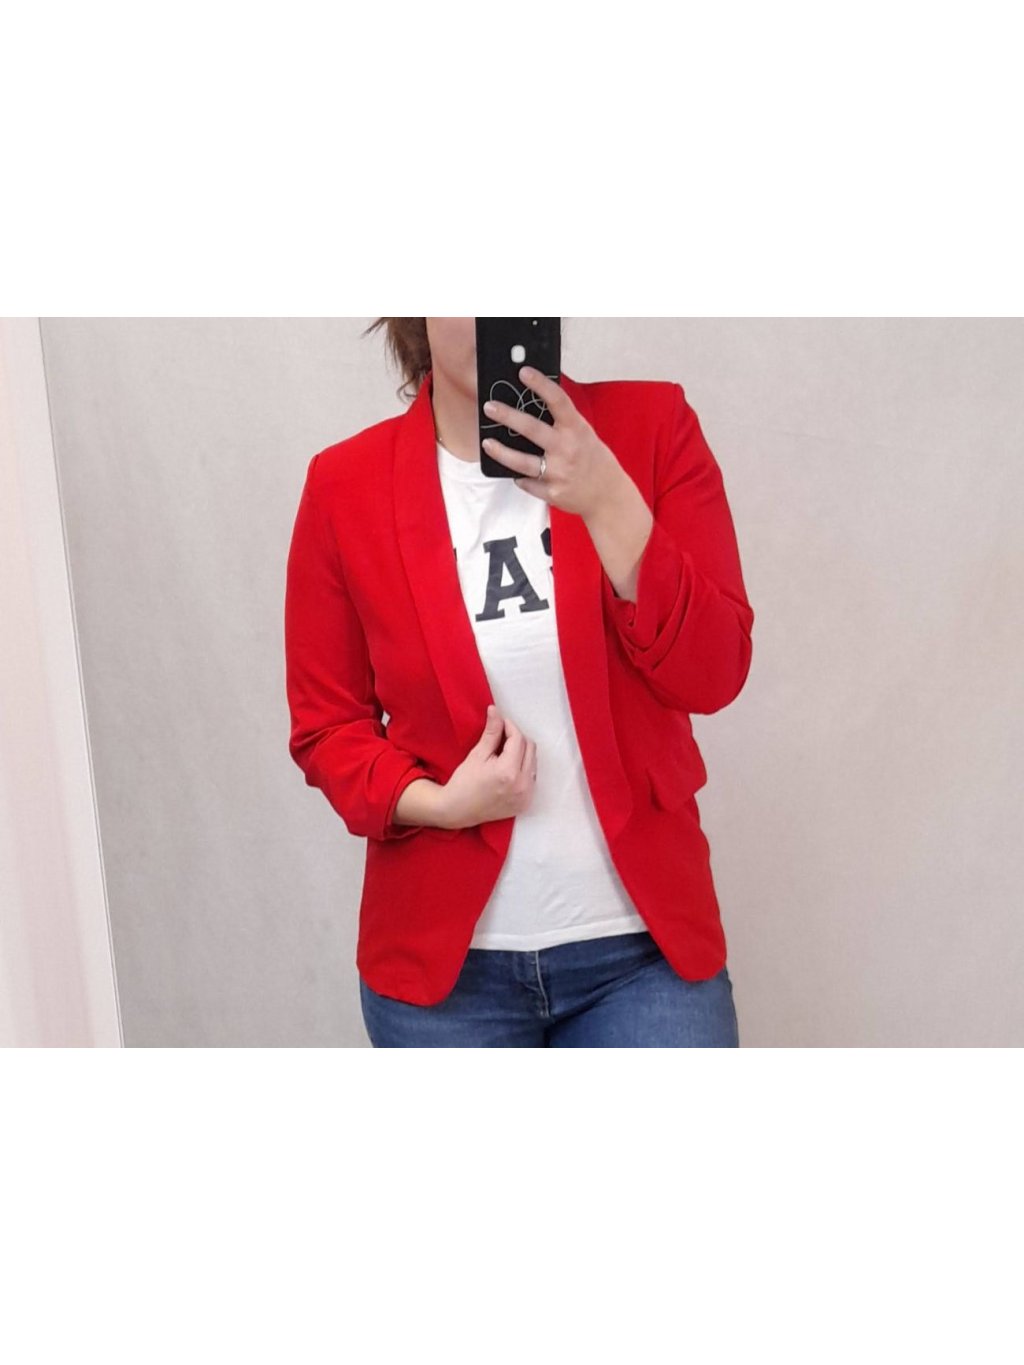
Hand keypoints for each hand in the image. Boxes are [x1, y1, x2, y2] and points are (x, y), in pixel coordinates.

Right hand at [441, 704, 537, 829]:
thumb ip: (491, 732)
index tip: (501, 722)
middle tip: (502, 736)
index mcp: (508, 771)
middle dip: (518, 738)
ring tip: (505, 752)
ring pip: (533, 762)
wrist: (458, 810)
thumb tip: (496, 710)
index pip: (518, 739)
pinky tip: (509, 767)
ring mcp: (526, 796)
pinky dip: (524, 768)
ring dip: (523, 752)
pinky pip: (532, 777)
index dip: (510, 726)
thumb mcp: (477, 754)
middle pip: (530, 748)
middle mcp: (522, 784)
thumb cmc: (464, 782)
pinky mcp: (525, 803)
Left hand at [481, 366, 625, 520]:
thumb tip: (533, 401)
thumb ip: (562, 421)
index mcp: (577, 430)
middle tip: (489, 407)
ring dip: (501, 452)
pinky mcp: (552, 492)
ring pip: (521, 462)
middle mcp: (567, 449)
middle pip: (531, 429)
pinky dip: (519, 477)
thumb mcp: (583, 434)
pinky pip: (527, 483)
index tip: (523, 372)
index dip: (540, 384)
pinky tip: (513, 471)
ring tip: (486, 443)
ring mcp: (559, 473)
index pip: (558, 400)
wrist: (607, 494)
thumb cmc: (592, 459)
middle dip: (507, 416)